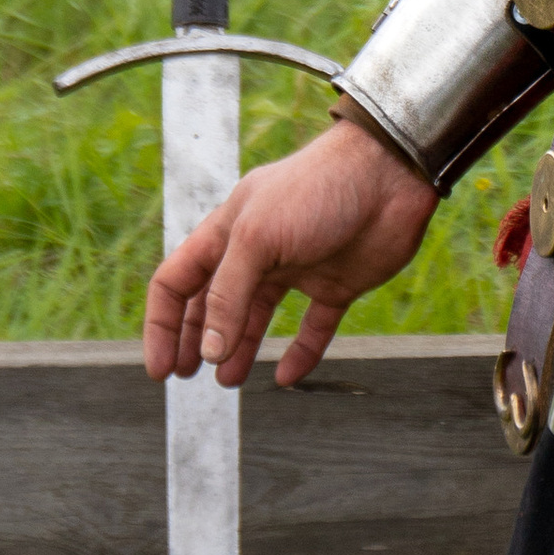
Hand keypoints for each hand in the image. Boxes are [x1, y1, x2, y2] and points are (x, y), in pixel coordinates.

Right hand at [143, 116, 437, 390]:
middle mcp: (260, 249)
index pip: (178, 279)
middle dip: (195, 338)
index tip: (161, 371)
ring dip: (241, 347)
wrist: (392, 174)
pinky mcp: (338, 282)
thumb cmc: (320, 189)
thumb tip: (208, 352)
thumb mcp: (258, 238)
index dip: (163, 324)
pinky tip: (287, 377)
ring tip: (229, 380)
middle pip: (214, 301)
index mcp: (230, 230)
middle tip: (187, 376)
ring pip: (259, 315)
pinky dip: (301, 353)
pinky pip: (314, 326)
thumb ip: (229, 295)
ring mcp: (300, 266)